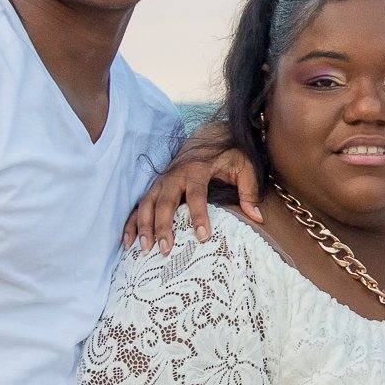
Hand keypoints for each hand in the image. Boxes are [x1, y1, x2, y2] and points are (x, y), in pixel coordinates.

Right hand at [123, 125, 259, 254]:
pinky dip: (131, 223)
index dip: (199, 215)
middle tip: (166, 249)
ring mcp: (162, 180)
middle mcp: (175, 174)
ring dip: (143, 226)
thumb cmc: (228, 153)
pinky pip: (139, 205)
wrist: (208, 135)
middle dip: (163, 226)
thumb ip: (249, 191)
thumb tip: (257, 217)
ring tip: (143, 248)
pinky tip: (128, 241)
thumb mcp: (244, 166)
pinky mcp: (155, 186)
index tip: (202, 236)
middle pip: (165, 202)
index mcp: (197, 168)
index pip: (197, 194)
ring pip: (147, 204)